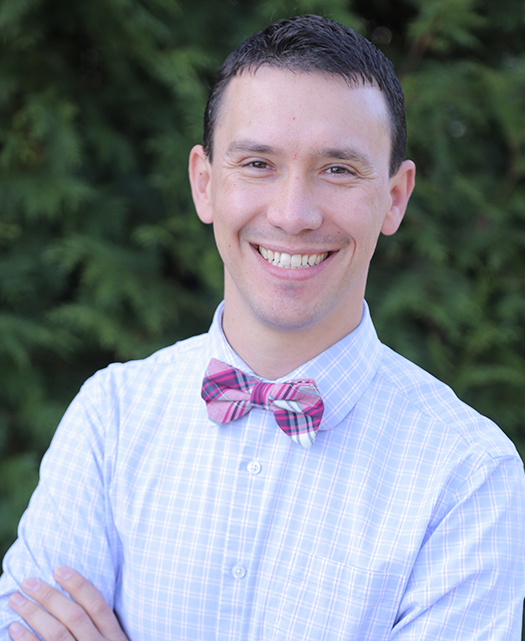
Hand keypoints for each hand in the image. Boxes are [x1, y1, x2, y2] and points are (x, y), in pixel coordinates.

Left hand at [7, 567, 127, 640]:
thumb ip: (101, 633)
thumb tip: (73, 608)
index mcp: (115, 640)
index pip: (97, 605)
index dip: (78, 585)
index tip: (59, 569)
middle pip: (73, 616)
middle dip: (49, 596)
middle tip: (28, 581)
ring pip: (56, 634)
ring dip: (33, 613)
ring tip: (15, 600)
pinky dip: (26, 640)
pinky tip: (14, 629)